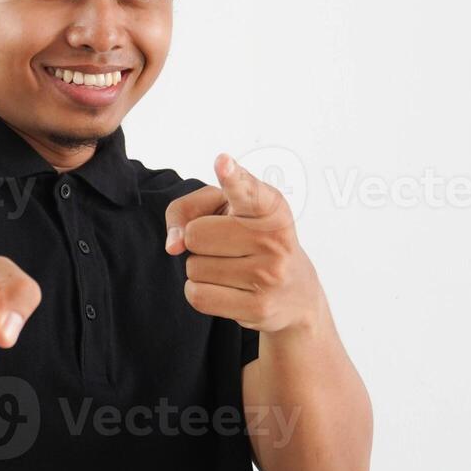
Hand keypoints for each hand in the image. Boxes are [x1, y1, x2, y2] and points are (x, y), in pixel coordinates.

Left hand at [164, 153, 321, 333]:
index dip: (233, 177)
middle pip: (196, 234)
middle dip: (200, 241)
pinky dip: (201, 292)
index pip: (247, 190)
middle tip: (228, 246)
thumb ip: (188, 210)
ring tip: (233, 268)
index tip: (223, 163)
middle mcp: (273, 238)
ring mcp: (268, 275)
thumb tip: (173, 246)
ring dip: (202, 268)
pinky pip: (197, 295)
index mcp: (270, 208)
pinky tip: (227, 289)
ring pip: (194, 267)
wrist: (296, 295)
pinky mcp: (257, 307)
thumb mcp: (226, 212)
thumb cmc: (251, 242)